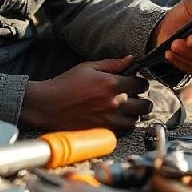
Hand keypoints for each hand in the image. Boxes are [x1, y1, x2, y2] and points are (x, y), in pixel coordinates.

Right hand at [19, 55, 151, 131]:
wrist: (47, 105)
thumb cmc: (66, 84)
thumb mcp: (88, 67)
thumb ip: (112, 64)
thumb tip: (131, 59)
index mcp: (111, 85)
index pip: (141, 84)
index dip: (141, 82)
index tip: (136, 83)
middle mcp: (113, 104)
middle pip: (145, 105)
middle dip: (143, 100)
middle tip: (136, 97)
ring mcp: (109, 120)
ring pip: (136, 120)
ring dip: (134, 114)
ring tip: (127, 109)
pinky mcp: (103, 131)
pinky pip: (123, 131)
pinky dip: (124, 125)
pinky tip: (117, 118)